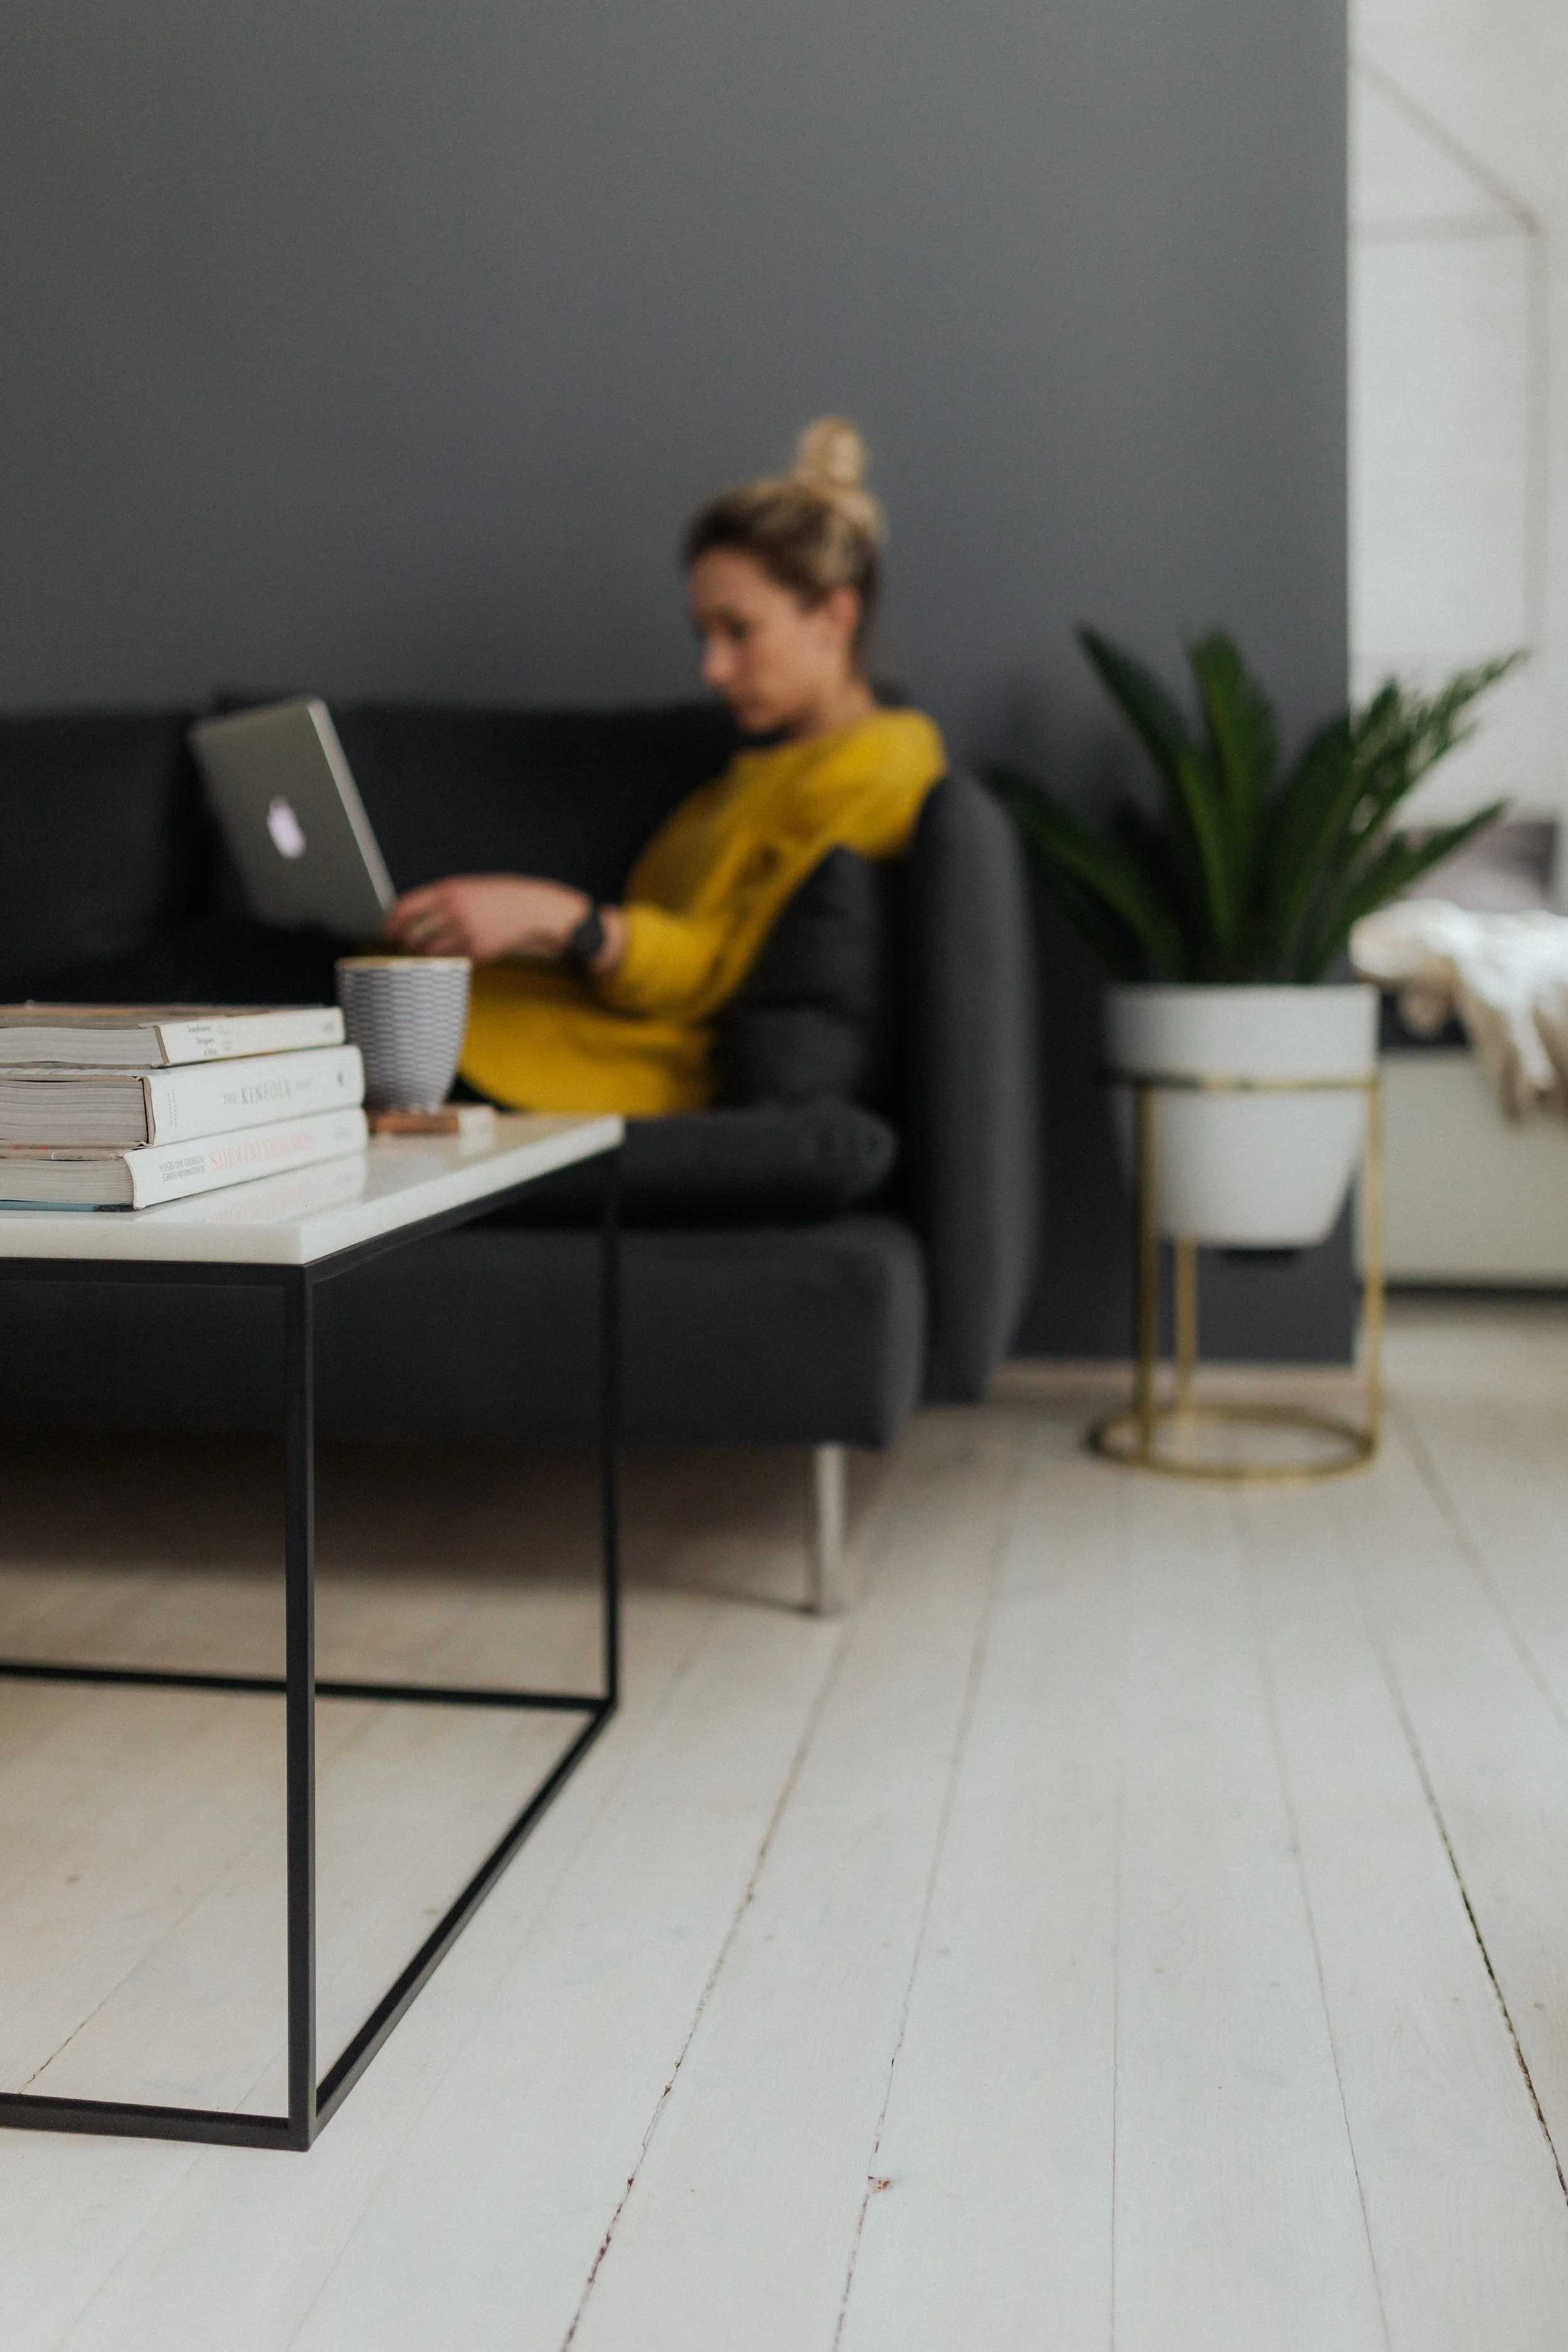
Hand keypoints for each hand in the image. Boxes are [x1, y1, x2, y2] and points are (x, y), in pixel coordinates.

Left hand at [385, 876, 589, 962]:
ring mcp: (465, 932)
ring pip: (429, 951)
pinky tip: (460, 951)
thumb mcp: (469, 889)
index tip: (388, 932)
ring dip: (425, 954)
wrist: (534, 910)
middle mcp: (453, 910)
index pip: (406, 906)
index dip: (392, 922)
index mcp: (449, 890)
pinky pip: (451, 959)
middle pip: (412, 933)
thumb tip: (412, 917)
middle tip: (406, 946)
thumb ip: (442, 900)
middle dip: (406, 943)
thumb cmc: (501, 898)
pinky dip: (450, 958)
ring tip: (432, 951)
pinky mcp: (477, 951)